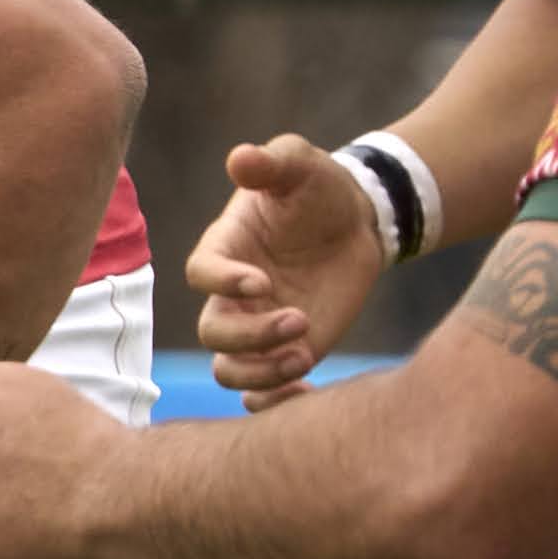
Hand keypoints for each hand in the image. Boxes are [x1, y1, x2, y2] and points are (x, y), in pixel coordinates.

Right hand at [190, 135, 389, 407]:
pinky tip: (308, 385)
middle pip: (213, 332)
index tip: (263, 281)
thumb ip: (271, 163)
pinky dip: (275, 401)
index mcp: (223, 251)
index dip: (224, 283)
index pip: (200, 274)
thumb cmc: (319, 190)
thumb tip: (241, 158)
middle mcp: (231, 297)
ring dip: (261, 372)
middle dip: (251, 335)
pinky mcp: (284, 352)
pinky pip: (261, 393)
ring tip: (304, 354)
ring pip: (229, 371)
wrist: (356, 221)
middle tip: (299, 319)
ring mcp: (255, 329)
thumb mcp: (300, 165)